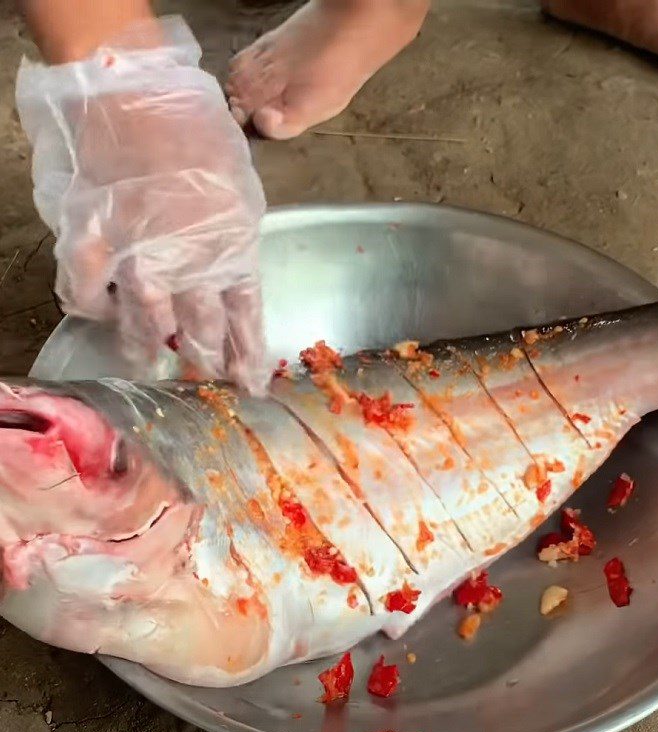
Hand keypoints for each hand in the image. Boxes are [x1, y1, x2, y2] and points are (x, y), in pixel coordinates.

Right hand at [17, 17, 268, 393]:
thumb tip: (230, 276)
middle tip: (203, 375)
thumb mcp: (240, 194)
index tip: (251, 386)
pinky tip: (98, 310)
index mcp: (232, 255)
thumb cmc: (200, 135)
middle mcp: (187, 271)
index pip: (245, 323)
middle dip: (205, 359)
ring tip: (146, 362)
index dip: (248, 358)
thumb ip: (234, 243)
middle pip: (198, 334)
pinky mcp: (89, 247)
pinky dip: (91, 306)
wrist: (138, 97)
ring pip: (143, 327)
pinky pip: (84, 296)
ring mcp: (135, 263)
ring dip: (146, 349)